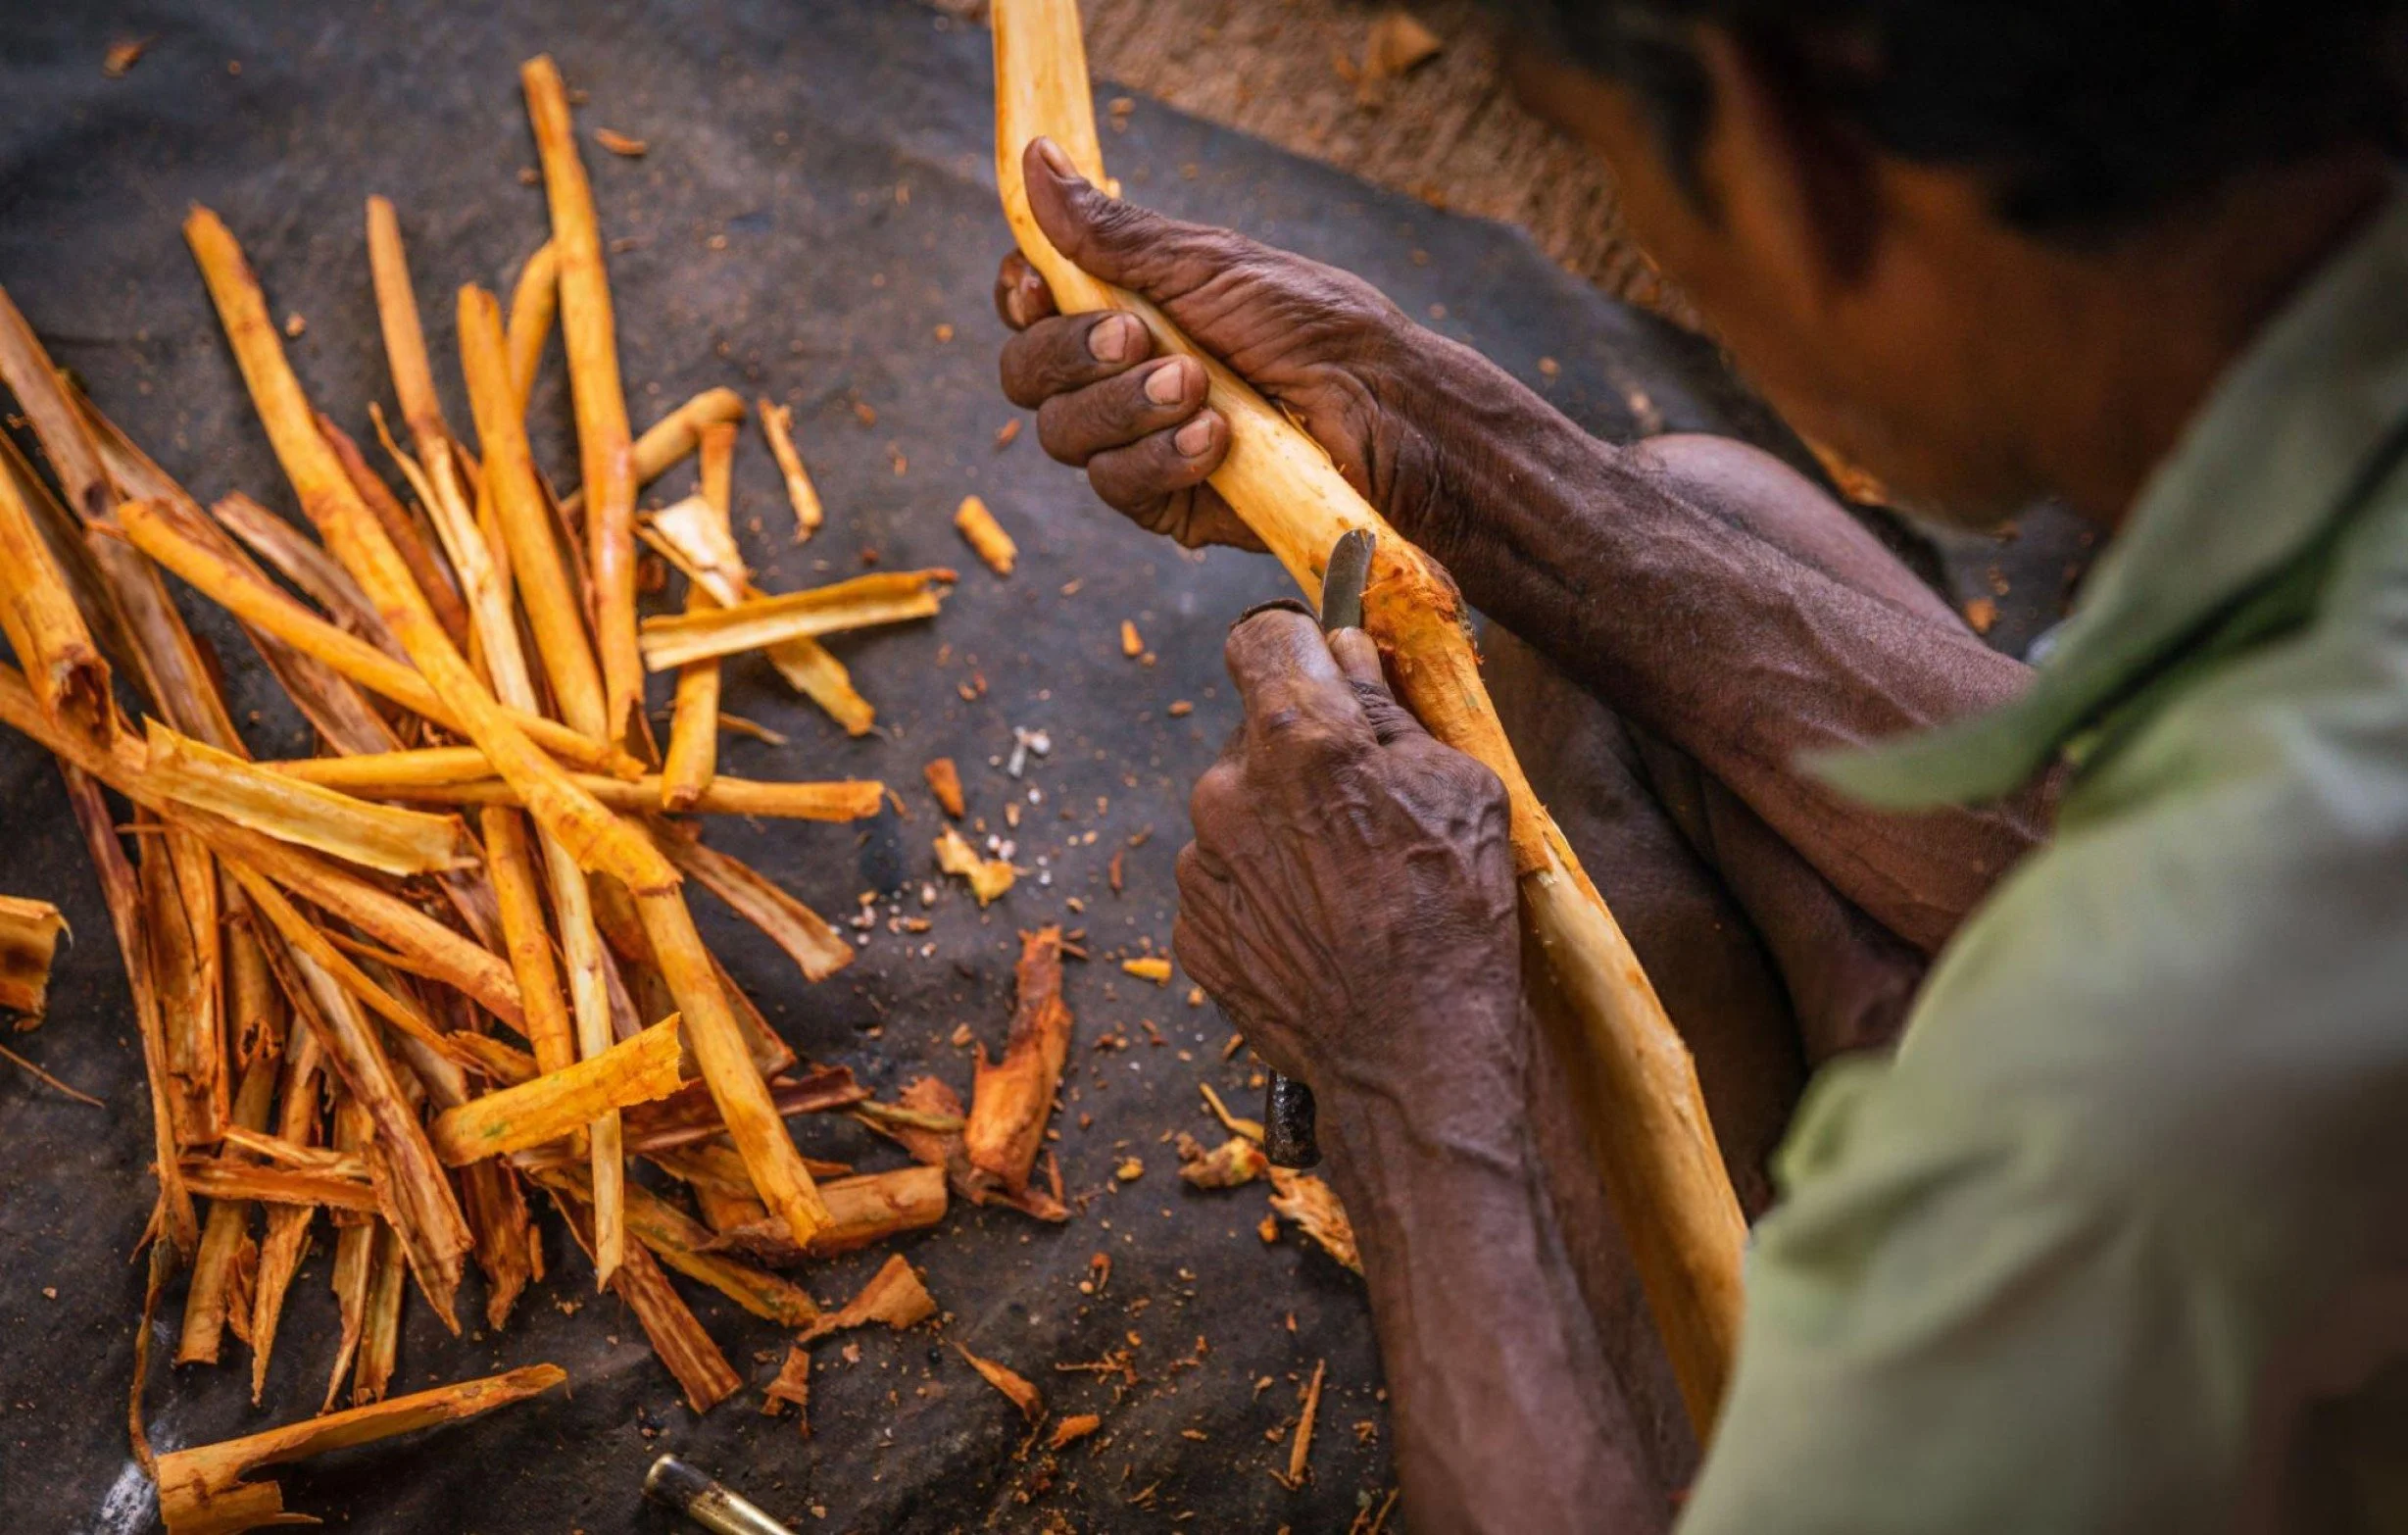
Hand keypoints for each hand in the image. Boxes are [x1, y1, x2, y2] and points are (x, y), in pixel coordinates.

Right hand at [995, 138, 1452, 550]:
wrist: (1383, 409)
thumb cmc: (1311, 326)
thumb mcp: (1208, 266)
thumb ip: (1114, 233)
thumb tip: (1036, 159)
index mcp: (1124, 308)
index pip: (1032, 307)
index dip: (1020, 297)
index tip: (1037, 282)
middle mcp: (1118, 378)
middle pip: (1027, 373)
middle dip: (1071, 353)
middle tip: (1137, 336)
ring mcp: (1136, 443)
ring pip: (1062, 433)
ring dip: (1124, 404)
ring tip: (1198, 385)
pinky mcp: (1163, 502)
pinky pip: (1116, 484)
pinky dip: (1160, 455)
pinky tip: (1215, 438)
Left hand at [1174, 608, 1523, 1126]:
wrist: (1413, 1055)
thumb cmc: (1452, 915)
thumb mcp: (1458, 787)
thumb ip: (1387, 708)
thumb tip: (1349, 650)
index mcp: (1296, 737)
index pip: (1263, 638)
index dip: (1299, 647)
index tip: (1325, 668)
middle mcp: (1227, 791)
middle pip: (1253, 732)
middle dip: (1300, 752)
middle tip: (1363, 806)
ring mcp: (1202, 865)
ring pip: (1236, 810)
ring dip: (1279, 827)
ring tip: (1347, 884)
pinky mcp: (1193, 929)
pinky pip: (1225, 881)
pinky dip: (1263, 891)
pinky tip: (1319, 927)